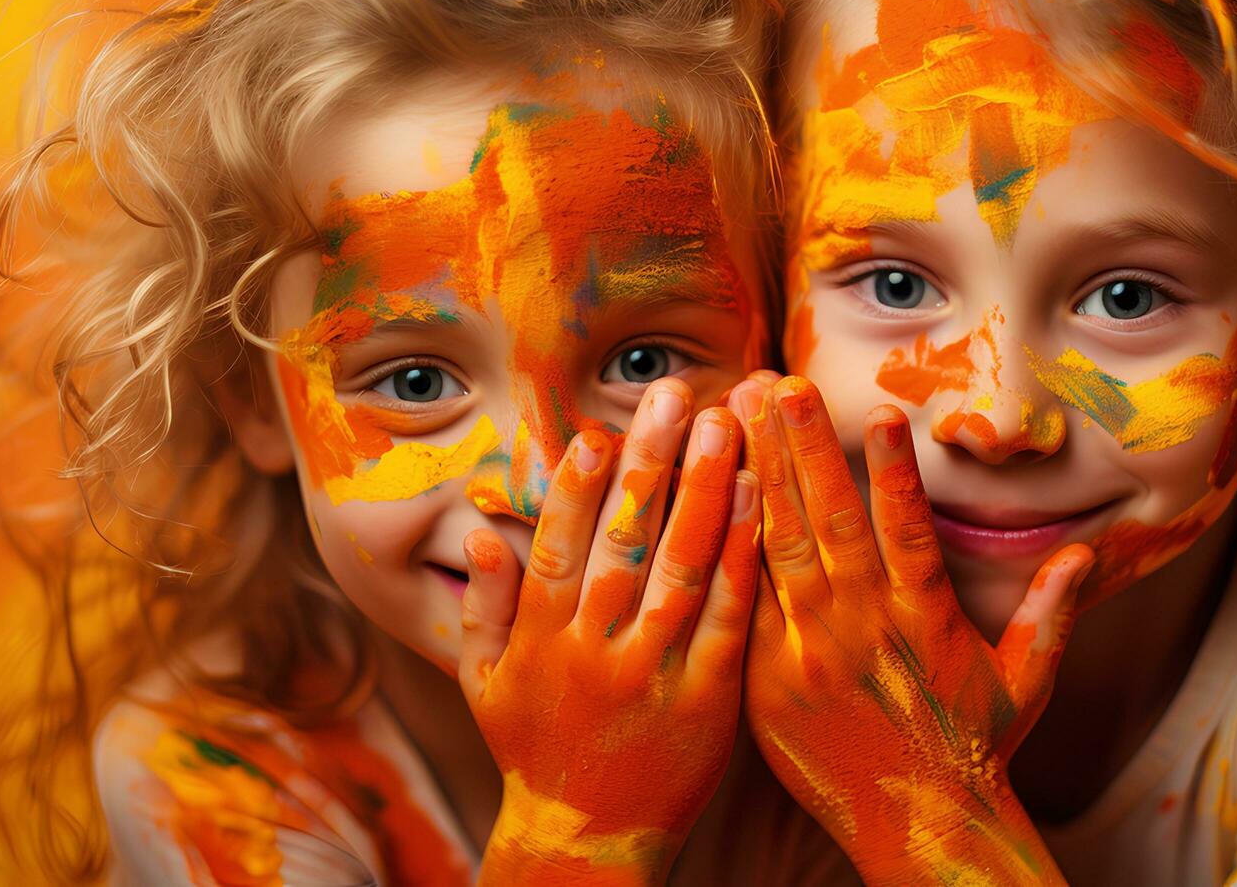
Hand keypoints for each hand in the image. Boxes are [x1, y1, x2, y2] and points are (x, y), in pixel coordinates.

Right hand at [459, 379, 760, 885]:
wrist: (590, 842)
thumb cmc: (536, 753)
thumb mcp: (484, 687)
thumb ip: (481, 608)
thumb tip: (478, 532)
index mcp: (540, 642)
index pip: (557, 548)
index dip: (574, 487)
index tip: (596, 430)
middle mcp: (596, 652)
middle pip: (626, 543)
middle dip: (652, 463)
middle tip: (676, 394)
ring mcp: (656, 675)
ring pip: (683, 569)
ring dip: (706, 490)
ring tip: (729, 425)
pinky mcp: (710, 699)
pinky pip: (730, 617)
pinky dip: (742, 556)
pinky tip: (758, 502)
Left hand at [729, 376, 1092, 885]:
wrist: (917, 825)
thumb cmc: (973, 748)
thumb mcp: (1024, 681)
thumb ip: (1050, 612)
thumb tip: (1086, 552)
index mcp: (924, 623)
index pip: (909, 533)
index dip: (896, 473)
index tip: (884, 412)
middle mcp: (862, 631)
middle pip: (829, 526)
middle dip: (804, 449)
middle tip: (780, 384)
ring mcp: (806, 654)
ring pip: (776, 550)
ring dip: (758, 477)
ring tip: (740, 417)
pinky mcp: (764, 678)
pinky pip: (739, 603)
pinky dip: (725, 548)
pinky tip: (710, 496)